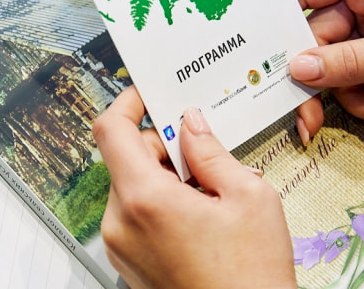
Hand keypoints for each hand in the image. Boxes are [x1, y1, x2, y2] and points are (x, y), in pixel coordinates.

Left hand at [92, 86, 296, 288]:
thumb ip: (211, 151)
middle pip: (125, 157)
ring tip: (209, 194)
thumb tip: (191, 123)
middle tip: (203, 151)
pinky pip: (136, 213)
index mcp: (145, 200)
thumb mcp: (248, 196)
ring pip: (132, 185)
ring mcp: (122, 247)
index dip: (127, 101)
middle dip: (162, 146)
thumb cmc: (252, 275)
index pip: (111, 130)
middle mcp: (121, 223)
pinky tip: (199, 216)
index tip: (147, 93)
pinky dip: (161, 202)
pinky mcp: (130, 263)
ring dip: (164, 176)